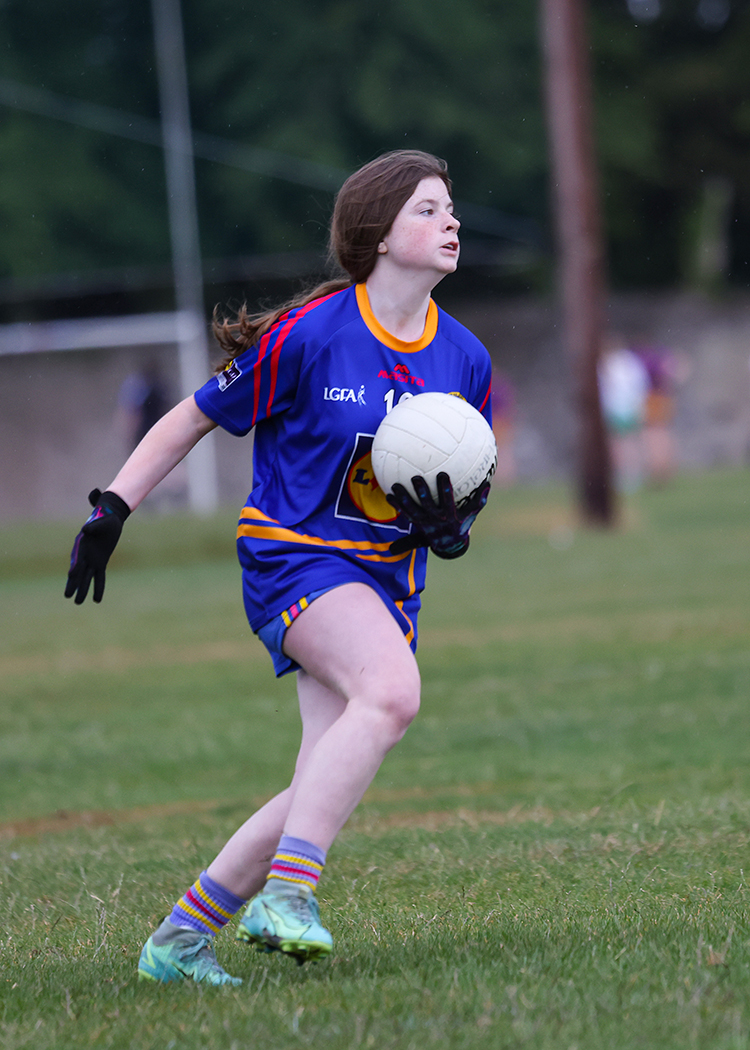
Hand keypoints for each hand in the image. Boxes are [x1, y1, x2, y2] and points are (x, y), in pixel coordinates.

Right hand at [64, 489, 130, 603]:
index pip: (77, 556)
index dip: (75, 565)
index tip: (72, 575)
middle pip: (78, 571)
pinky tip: (97, 599)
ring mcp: (92, 559)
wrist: (111, 520)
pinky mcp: (101, 562)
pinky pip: (99, 577)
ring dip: (83, 589)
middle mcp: (84, 554)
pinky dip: (98, 587)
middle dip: (73, 583)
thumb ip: (94, 527)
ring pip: (86, 577)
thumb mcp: (102, 522)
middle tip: (68, 596)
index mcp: (82, 543)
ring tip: (77, 602)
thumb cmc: (105, 519)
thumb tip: (85, 530)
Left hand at [386, 472, 489, 559]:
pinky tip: (388, 495)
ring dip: (403, 498)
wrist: (449, 546)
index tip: (442, 474)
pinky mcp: (416, 523)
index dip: (444, 488)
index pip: (447, 500)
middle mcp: (435, 519)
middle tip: (415, 477)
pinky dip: (396, 505)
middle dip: (421, 491)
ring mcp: (424, 522)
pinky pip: (405, 514)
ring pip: (412, 509)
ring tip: (395, 487)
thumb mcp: (471, 515)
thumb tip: (489, 484)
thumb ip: (479, 500)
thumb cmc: (461, 525)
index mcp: (449, 515)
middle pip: (427, 504)